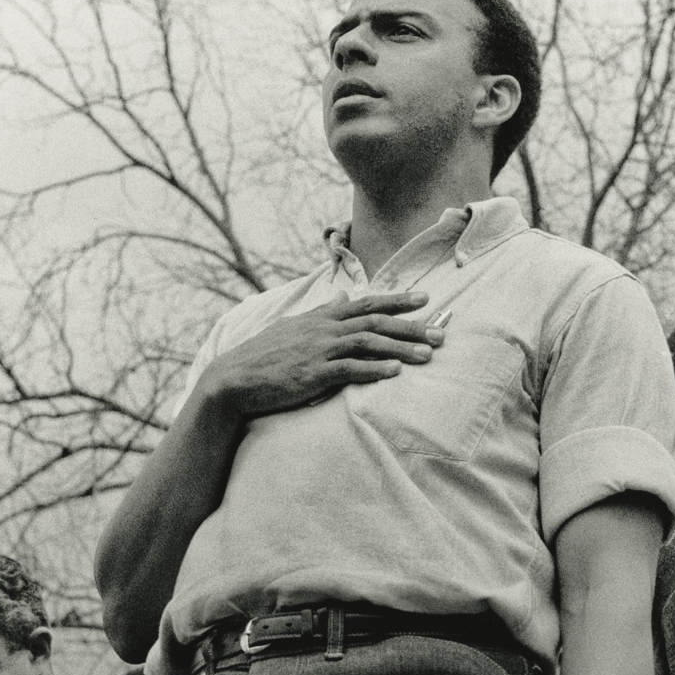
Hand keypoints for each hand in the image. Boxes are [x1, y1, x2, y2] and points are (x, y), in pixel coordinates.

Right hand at [199, 292, 443, 416]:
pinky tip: (395, 373)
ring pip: (368, 344)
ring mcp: (318, 351)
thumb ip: (323, 312)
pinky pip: (349, 369)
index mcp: (320, 317)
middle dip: (411, 327)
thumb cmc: (263, 356)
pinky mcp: (313, 374)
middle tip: (440, 333)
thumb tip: (344, 295)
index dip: (396, 301)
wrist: (233, 379)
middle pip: (375, 322)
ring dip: (400, 349)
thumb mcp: (293, 326)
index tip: (424, 299)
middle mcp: (323, 329)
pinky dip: (374, 370)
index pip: (366, 303)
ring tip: (427, 355)